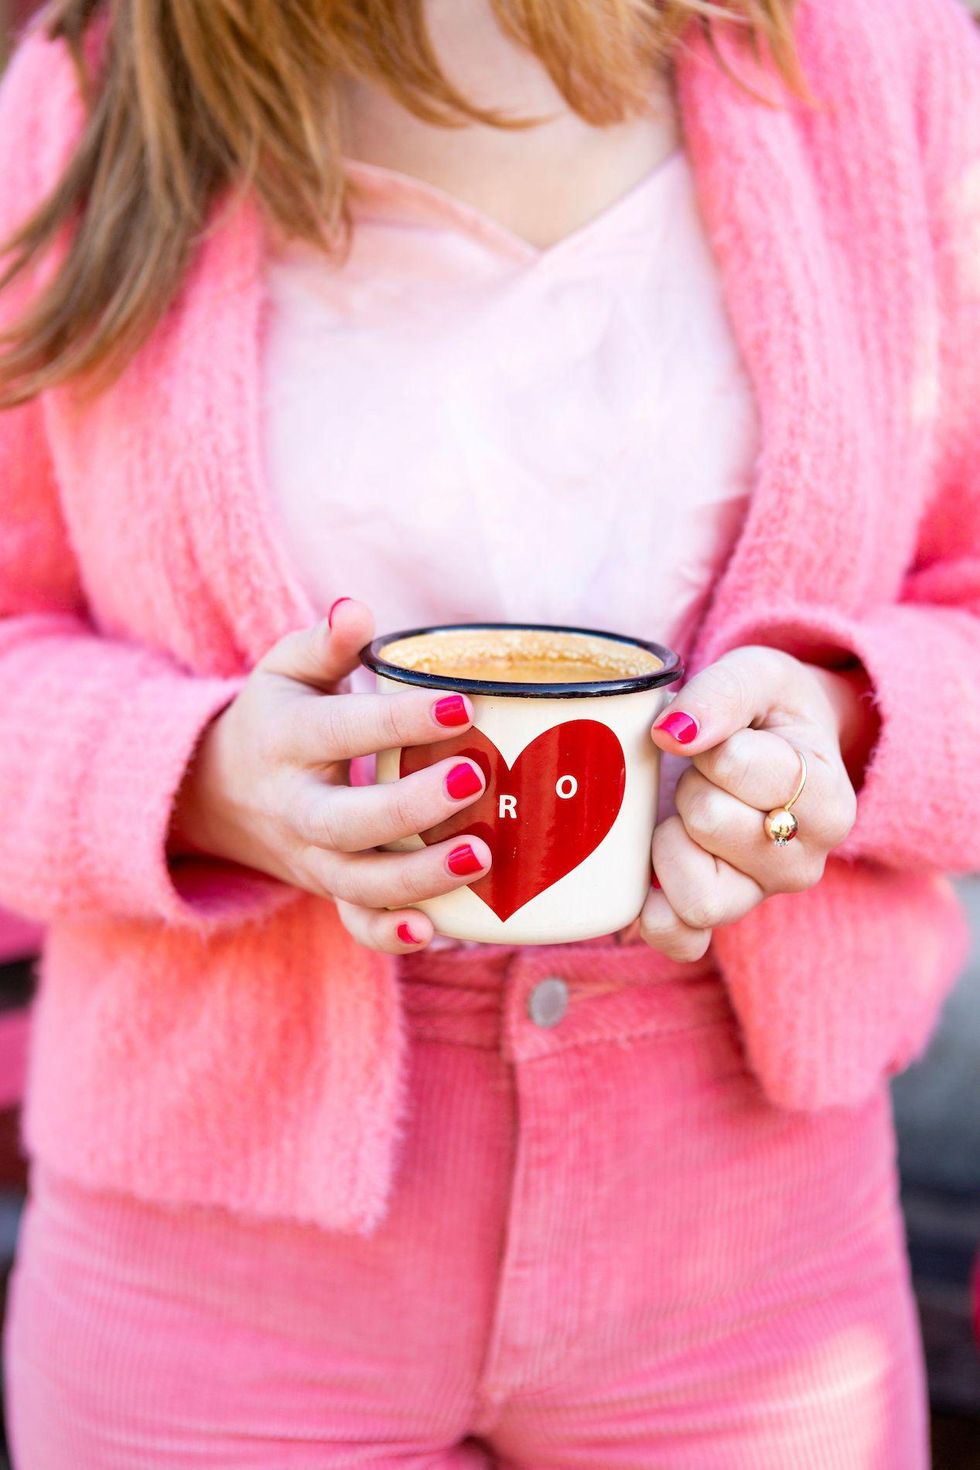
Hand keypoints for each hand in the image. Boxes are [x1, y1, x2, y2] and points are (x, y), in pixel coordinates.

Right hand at [170, 599, 491, 952]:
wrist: (221, 793)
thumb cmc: (281, 718)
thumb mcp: (287, 672)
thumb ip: (324, 643)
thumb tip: (356, 609)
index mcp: (287, 741)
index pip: (341, 730)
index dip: (400, 720)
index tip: (462, 704)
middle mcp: (295, 808)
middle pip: (345, 822)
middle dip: (410, 808)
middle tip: (476, 779)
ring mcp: (312, 859)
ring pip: (357, 884)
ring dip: (419, 878)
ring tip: (482, 855)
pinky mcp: (329, 893)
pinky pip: (356, 927)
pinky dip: (391, 937)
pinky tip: (439, 931)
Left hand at [637, 645, 864, 961]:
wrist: (771, 746)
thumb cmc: (767, 712)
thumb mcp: (758, 674)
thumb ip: (723, 693)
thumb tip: (674, 733)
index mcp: (828, 802)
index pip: (740, 767)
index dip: (713, 743)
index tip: (728, 740)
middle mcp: (801, 863)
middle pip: (709, 820)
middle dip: (690, 783)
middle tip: (705, 774)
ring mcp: (756, 898)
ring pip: (695, 891)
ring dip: (670, 841)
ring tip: (685, 815)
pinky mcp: (712, 924)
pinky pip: (678, 940)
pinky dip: (652, 914)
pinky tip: (648, 877)